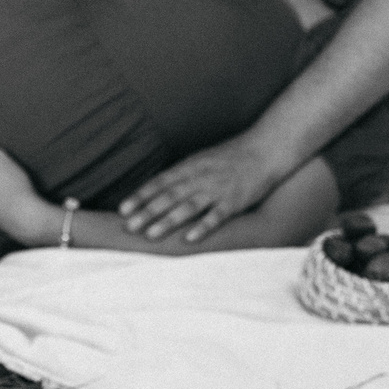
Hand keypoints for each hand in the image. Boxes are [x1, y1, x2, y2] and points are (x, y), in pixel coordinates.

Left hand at [118, 136, 284, 242]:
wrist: (265, 149)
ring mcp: (217, 189)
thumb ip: (182, 175)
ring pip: (188, 207)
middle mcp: (200, 177)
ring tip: (151, 235)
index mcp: (190, 166)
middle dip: (147, 212)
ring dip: (168, 221)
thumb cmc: (231, 156)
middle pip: (169, 196)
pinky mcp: (235, 201)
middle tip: (129, 227)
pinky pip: (217, 216)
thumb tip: (158, 189)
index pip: (159, 183)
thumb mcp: (201, 160)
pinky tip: (189, 238)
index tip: (123, 210)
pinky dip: (203, 227)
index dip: (140, 196)